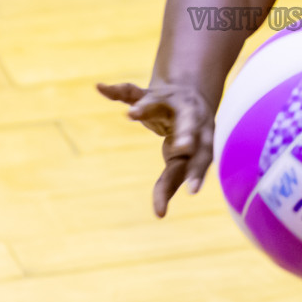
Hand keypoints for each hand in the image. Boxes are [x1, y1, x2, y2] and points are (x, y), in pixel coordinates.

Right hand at [97, 81, 215, 217]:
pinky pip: (132, 91)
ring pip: (159, 102)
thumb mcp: (181, 160)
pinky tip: (100, 87)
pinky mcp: (150, 92)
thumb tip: (159, 214)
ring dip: (146, 107)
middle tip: (184, 148)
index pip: (202, 157)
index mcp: (202, 137)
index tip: (192, 192)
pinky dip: (116, 91)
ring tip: (131, 114)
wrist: (191, 94)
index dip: (197, 173)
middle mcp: (190, 116)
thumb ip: (169, 184)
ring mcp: (169, 101)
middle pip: (189, 124)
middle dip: (187, 135)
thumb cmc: (188, 139)